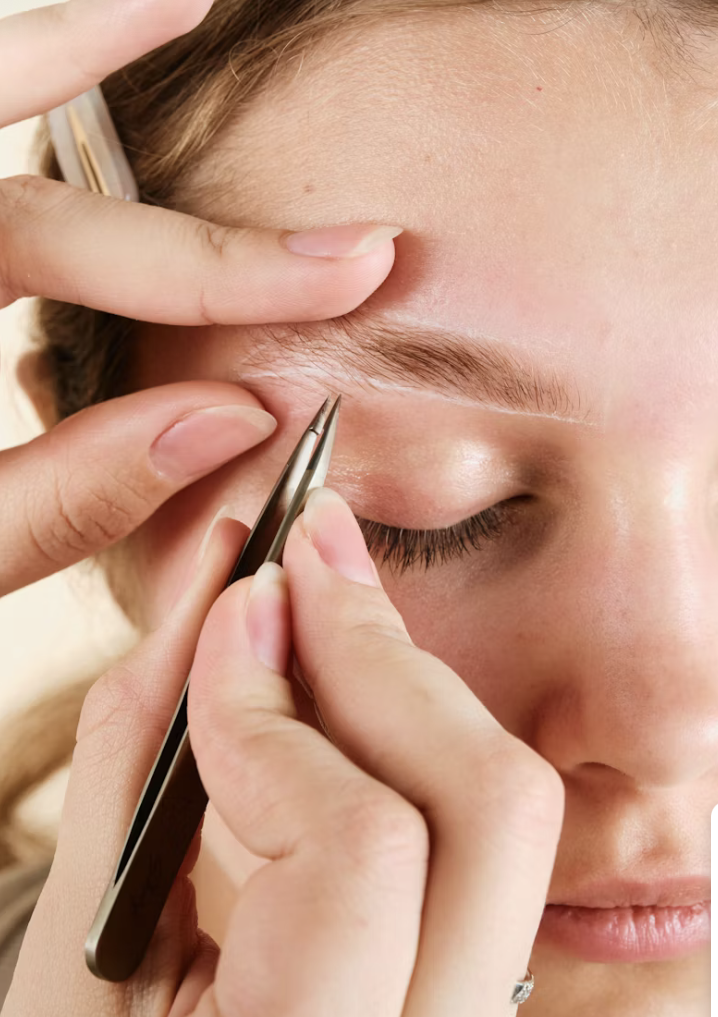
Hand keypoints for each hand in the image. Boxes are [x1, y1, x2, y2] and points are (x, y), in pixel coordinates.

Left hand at [0, 0, 398, 594]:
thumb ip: (65, 492)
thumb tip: (232, 418)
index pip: (65, 249)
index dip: (223, 270)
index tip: (352, 270)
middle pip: (40, 199)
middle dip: (204, 237)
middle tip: (351, 249)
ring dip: (81, 51)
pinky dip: (25, 98)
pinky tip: (92, 62)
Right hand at [4, 491, 563, 1016]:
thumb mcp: (88, 945)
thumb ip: (140, 754)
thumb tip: (226, 587)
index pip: (359, 847)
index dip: (274, 713)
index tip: (227, 611)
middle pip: (492, 804)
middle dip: (385, 653)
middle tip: (309, 551)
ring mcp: (478, 1003)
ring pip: (505, 803)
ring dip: (401, 677)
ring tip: (317, 604)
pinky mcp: (482, 963)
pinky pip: (479, 820)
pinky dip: (407, 728)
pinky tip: (341, 686)